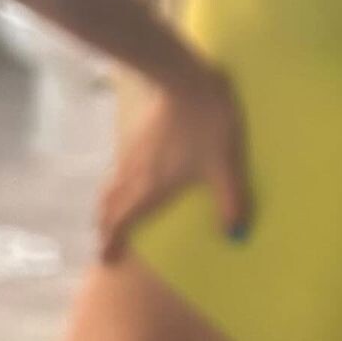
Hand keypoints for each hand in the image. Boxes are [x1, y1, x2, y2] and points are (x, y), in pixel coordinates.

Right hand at [96, 61, 252, 264]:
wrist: (185, 79)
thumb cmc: (207, 124)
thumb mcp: (224, 165)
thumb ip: (230, 200)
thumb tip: (236, 236)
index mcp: (151, 187)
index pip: (122, 222)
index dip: (111, 243)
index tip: (107, 261)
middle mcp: (135, 174)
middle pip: (110, 207)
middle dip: (106, 228)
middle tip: (107, 242)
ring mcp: (133, 152)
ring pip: (112, 186)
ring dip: (109, 206)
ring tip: (113, 216)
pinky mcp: (138, 134)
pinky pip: (120, 168)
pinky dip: (117, 184)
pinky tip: (130, 179)